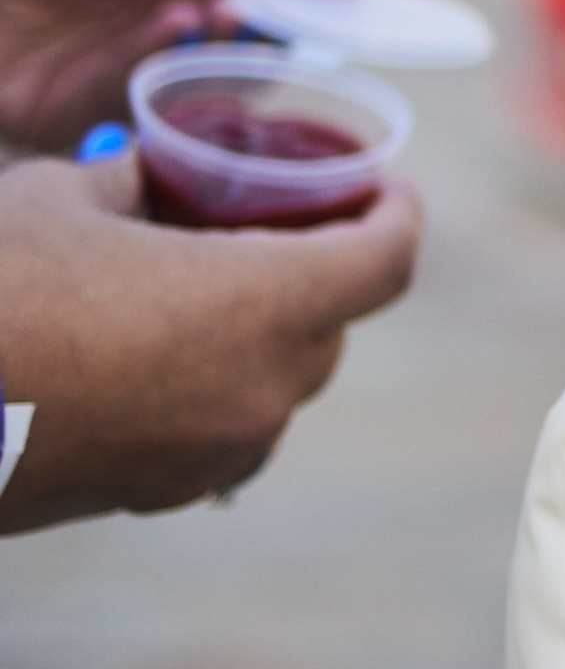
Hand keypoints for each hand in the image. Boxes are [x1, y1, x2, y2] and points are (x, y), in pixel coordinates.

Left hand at [0, 0, 356, 149]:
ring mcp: (109, 66)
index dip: (315, 5)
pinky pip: (132, 115)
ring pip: (198, 97)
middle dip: (268, 38)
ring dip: (217, 57)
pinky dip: (160, 75)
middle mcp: (154, 15)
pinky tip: (166, 27)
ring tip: (207, 9)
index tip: (357, 12)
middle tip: (267, 10)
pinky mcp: (58, 112)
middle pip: (246, 55)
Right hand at [0, 151, 421, 530]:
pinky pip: (221, 427)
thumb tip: (154, 175)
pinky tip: (146, 346)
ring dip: (257, 332)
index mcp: (264, 305)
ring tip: (198, 281)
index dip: (396, 214)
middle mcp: (261, 391)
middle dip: (313, 269)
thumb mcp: (66, 196)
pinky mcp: (161, 493)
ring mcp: (214, 454)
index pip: (385, 261)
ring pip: (276, 382)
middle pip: (331, 325)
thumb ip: (137, 182)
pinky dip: (209, 383)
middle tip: (273, 222)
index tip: (385, 188)